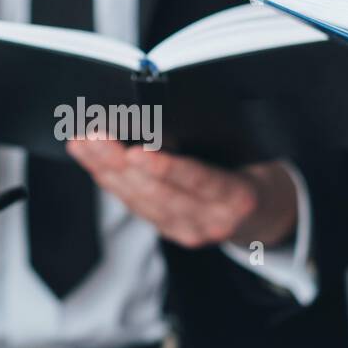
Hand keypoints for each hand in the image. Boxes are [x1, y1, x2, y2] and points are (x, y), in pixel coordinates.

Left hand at [67, 138, 297, 248]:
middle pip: (159, 193)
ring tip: (82, 144)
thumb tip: (162, 116)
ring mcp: (189, 231)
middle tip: (93, 136)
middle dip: (120, 163)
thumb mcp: (251, 151)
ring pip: (140, 201)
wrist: (266, 210)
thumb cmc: (256, 166)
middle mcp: (212, 221)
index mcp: (239, 198)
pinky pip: (136, 206)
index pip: (201, 181)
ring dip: (106, 171)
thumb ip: (216, 139)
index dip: (167, 168)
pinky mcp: (171, 231)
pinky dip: (112, 182)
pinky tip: (93, 162)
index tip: (135, 152)